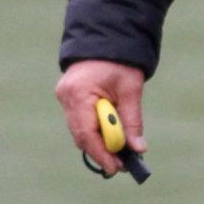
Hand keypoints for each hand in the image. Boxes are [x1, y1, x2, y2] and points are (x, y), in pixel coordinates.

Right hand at [56, 59, 146, 177]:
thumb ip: (132, 120)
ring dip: (98, 142)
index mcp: (79, 92)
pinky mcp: (68, 97)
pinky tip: (110, 135)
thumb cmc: (120, 60)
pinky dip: (94, 130)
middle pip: (80, 135)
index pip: (86, 132)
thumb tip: (138, 149)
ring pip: (79, 130)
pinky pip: (80, 121)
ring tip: (119, 151)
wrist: (107, 36)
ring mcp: (64, 97)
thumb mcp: (130, 89)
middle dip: (101, 151)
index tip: (115, 167)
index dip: (101, 153)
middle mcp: (66, 96)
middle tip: (121, 164)